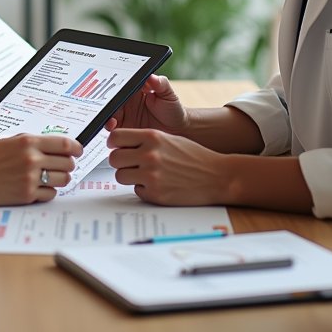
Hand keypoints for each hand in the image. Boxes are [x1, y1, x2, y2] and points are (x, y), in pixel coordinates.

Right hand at [0, 133, 82, 204]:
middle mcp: (32, 159)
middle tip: (62, 165)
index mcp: (28, 142)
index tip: (79, 151)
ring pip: (63, 179)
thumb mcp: (10, 141)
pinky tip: (39, 187)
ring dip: (61, 178)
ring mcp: (30, 178)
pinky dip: (49, 191)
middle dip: (68, 164)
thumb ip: (33, 142)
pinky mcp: (27, 195)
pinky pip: (51, 194)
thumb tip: (57, 144)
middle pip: (68, 163)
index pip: (65, 144)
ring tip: (51, 176)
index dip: (77, 148)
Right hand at [106, 75, 187, 135]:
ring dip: (107, 118)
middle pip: (110, 102)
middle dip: (106, 106)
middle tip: (109, 111)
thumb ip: (160, 84)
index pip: (118, 87)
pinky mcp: (124, 129)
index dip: (112, 90)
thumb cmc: (173, 109)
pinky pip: (114, 130)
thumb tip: (151, 76)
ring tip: (112, 123)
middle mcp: (126, 102)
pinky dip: (111, 130)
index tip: (111, 95)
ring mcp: (124, 116)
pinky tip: (113, 131)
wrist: (178, 130)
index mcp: (133, 90)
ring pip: (109, 115)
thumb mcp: (168, 94)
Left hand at [108, 128, 225, 205]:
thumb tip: (119, 144)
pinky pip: (136, 191)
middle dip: (120, 162)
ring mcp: (152, 176)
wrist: (217, 176)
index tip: (117, 147)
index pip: (116, 137)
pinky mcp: (155, 195)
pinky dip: (144, 189)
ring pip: (120, 176)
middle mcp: (150, 155)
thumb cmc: (193, 156)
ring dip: (130, 176)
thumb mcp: (168, 139)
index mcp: (152, 137)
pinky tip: (159, 185)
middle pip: (114, 158)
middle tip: (130, 164)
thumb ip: (145, 140)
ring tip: (146, 174)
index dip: (114, 143)